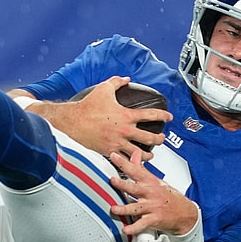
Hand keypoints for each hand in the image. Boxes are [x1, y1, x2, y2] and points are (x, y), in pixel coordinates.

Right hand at [27, 76, 171, 159]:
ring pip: (140, 154)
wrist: (71, 122)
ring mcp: (117, 143)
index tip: (169, 117)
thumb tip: (126, 79)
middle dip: (160, 139)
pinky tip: (133, 162)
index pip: (151, 116)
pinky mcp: (109, 152)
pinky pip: (124, 160)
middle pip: (150, 138)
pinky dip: (131, 162)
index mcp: (126, 115)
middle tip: (161, 138)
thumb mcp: (103, 89)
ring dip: (148, 155)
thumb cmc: (86, 107)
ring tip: (150, 155)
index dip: (164, 116)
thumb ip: (117, 82)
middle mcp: (124, 131)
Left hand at [109, 149, 198, 235]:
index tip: (113, 156)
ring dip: (124, 208)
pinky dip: (133, 228)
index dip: (124, 162)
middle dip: (123, 184)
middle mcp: (150, 194)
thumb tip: (135, 153)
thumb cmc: (169, 196)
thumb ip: (141, 168)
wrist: (185, 213)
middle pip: (134, 188)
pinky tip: (125, 229)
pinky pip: (142, 224)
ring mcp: (152, 207)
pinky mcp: (154, 219)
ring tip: (114, 209)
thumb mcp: (156, 180)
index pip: (135, 170)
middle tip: (112, 180)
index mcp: (150, 182)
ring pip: (136, 207)